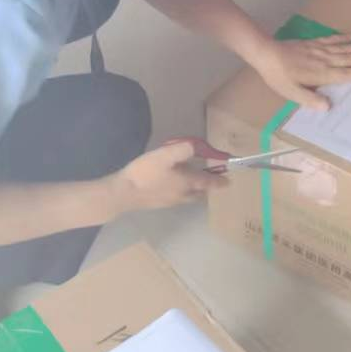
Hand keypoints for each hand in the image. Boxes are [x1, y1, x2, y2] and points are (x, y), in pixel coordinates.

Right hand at [112, 140, 228, 212]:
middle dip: (205, 188)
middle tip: (208, 180)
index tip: (228, 182)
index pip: (207, 182)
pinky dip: (179, 192)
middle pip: (198, 193)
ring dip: (192, 190)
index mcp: (186, 183)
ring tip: (189, 180)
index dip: (218, 181)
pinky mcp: (157, 204)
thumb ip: (183, 149)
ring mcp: (168, 202)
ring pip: (187, 197)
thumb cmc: (145, 173)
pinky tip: (169, 184)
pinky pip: (175, 198)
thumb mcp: (165, 155)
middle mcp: (180, 195)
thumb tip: (196, 147)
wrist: (122, 194)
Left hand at [251, 34, 350, 110]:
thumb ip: (310, 99)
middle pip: (348, 59)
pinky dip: (344, 38)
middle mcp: (324, 60)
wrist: (267, 53)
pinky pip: (333, 39)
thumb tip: (328, 106)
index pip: (344, 74)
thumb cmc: (279, 76)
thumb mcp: (291, 92)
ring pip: (344, 48)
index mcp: (320, 73)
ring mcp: (320, 49)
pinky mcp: (314, 43)